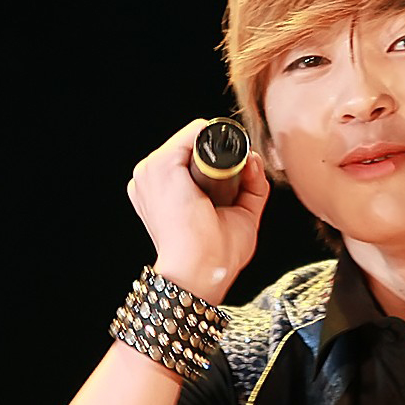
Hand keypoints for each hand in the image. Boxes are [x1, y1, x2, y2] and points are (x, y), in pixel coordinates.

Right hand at [126, 118, 268, 302]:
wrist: (198, 271)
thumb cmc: (212, 255)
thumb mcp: (239, 216)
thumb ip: (251, 187)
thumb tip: (255, 160)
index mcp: (158, 191)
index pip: (188, 160)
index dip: (216, 164)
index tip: (237, 177)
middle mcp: (149, 178)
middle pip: (191, 147)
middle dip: (220, 156)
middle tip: (238, 180)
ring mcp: (151, 170)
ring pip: (194, 139)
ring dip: (220, 149)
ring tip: (231, 178)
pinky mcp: (162, 165)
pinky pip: (195, 132)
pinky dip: (217, 138)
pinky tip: (230, 158)